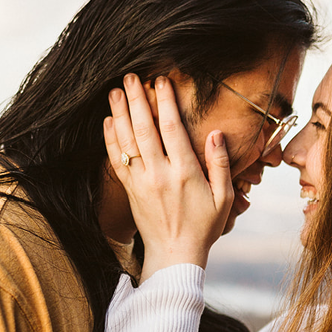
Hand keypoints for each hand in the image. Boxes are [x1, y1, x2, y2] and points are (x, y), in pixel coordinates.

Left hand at [103, 74, 235, 280]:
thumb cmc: (203, 226)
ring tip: (115, 92)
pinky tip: (108, 122)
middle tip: (130, 77)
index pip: (172, 129)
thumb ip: (220, 163)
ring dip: (119, 114)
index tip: (161, 81)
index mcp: (184, 172)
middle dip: (136, 101)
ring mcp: (140, 182)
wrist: (174, 255)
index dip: (165, 102)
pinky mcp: (129, 190)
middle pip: (143, 129)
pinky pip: (116, 160)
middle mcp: (159, 174)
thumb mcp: (223, 197)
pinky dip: (111, 139)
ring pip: (126, 142)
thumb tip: (215, 133)